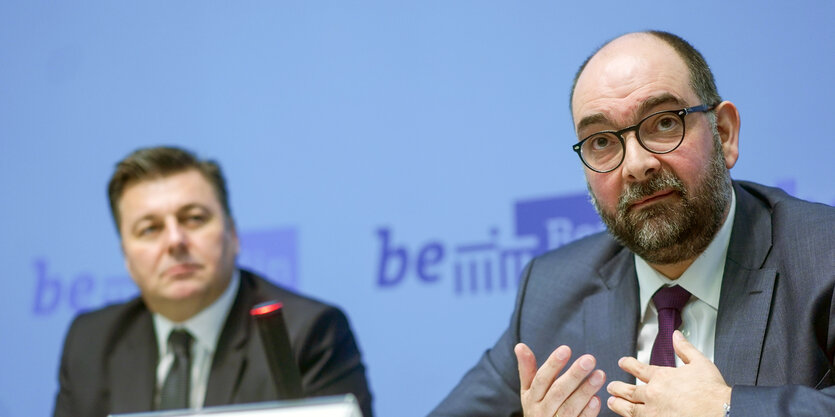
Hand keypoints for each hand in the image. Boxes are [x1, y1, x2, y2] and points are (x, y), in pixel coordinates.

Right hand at [515, 343, 604, 416]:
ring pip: (570, 407)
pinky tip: (597, 399)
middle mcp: (541, 411)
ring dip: (585, 390)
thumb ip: (526, 369)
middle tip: (589, 359)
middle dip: (574, 375)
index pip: (541, 379)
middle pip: (558, 392)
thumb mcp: (529, 391)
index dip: (553, 364)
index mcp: (532, 398)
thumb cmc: (537, 409)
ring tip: (600, 374)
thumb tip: (520, 345)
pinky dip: (588, 412)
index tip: (566, 349)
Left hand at [606, 331, 731, 416]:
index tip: (623, 362)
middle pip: (629, 390)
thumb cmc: (712, 392)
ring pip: (629, 408)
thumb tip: (676, 336)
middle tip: (611, 387)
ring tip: (612, 402)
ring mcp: (653, 412)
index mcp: (662, 377)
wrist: (721, 412)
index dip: (628, 364)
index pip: (639, 369)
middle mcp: (653, 394)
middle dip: (618, 388)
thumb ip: (685, 348)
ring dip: (618, 405)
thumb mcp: (700, 363)